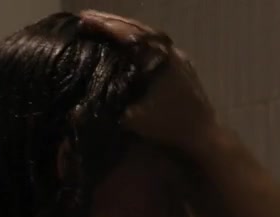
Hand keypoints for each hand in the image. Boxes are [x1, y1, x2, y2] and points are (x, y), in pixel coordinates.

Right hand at [78, 10, 217, 156]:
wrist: (203, 135)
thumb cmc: (169, 127)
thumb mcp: (133, 119)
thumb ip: (108, 108)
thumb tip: (76, 108)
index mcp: (156, 58)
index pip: (126, 34)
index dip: (104, 25)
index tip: (83, 19)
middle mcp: (168, 50)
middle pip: (136, 28)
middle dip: (111, 21)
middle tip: (87, 16)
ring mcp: (178, 55)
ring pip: (148, 34)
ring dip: (125, 29)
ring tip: (103, 24)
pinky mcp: (183, 63)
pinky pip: (158, 44)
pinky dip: (140, 40)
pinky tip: (128, 42)